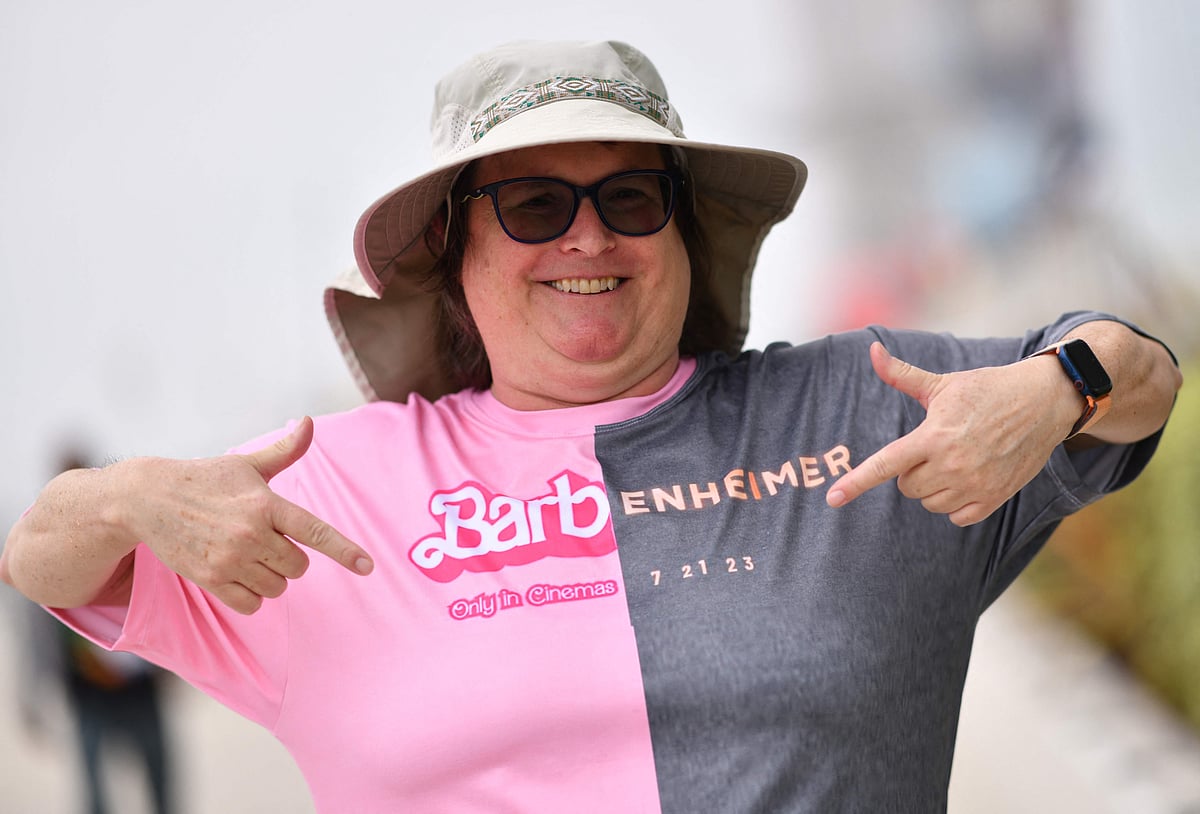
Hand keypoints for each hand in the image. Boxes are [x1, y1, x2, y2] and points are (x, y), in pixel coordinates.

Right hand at [123, 417, 372, 613]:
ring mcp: (229, 559)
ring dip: (270, 576)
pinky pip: (251, 604)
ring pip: (277, 587)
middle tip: (263, 538)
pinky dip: (251, 594)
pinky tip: (236, 573)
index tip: (368, 565)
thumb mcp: (246, 464)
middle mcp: (250, 533)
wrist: (148, 498)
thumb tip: (309, 422)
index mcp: (265, 504)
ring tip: (245, 552)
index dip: (344, 550)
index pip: (314, 530)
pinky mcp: (210, 579)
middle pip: (298, 566)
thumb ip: (285, 450)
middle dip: (289, 557)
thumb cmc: (205, 479)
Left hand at [826, 342, 1072, 525]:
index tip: (833, 498)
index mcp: (934, 435)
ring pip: (929, 502)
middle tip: (934, 446)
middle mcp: (952, 464)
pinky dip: (956, 503)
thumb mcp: (942, 383)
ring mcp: (975, 484)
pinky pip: (957, 517)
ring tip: (955, 458)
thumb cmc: (987, 389)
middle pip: (906, 487)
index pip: (886, 464)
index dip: (856, 482)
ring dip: (933, 486)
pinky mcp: (995, 499)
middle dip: (912, 470)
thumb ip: (901, 374)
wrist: (1043, 401)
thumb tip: (872, 351)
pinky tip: (968, 478)